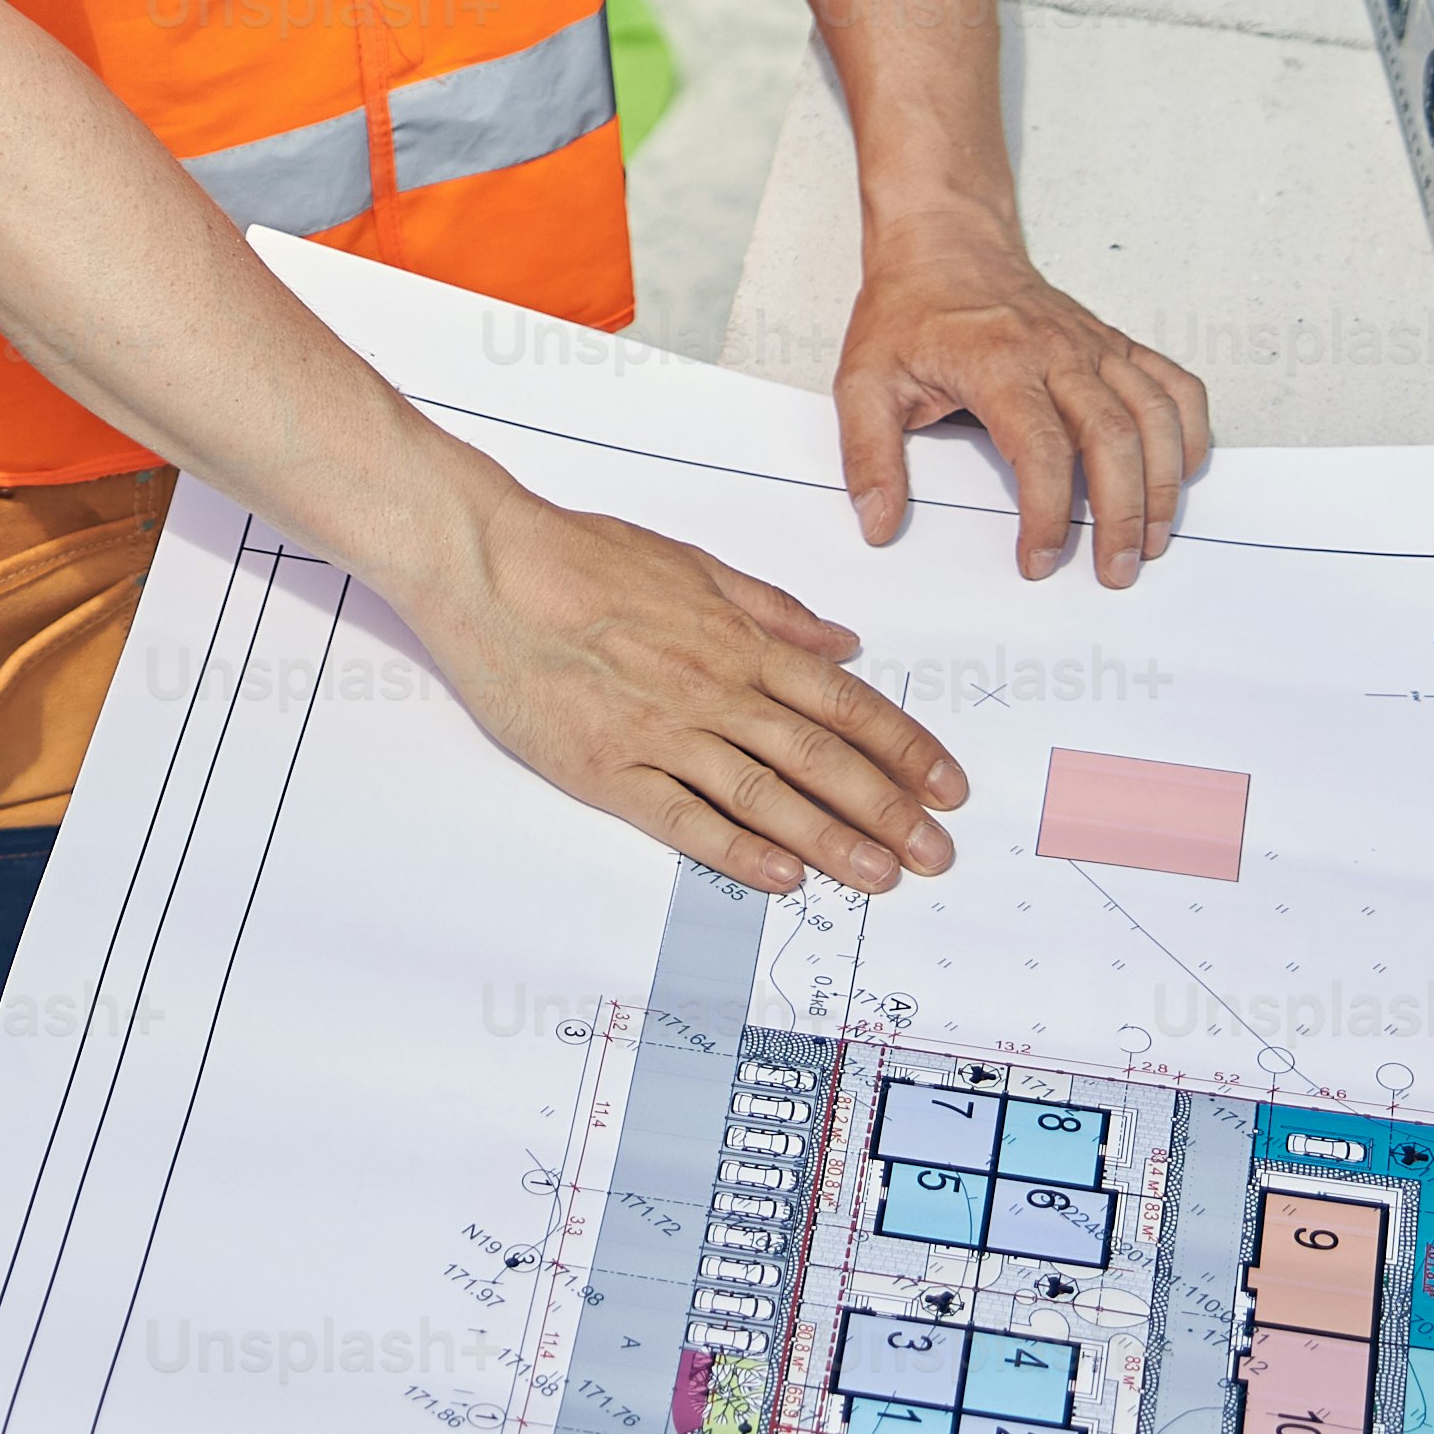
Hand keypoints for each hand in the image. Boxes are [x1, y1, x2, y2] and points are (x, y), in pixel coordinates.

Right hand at [409, 478, 968, 896]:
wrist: (487, 567)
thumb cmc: (580, 555)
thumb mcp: (691, 563)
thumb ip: (771, 608)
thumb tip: (841, 641)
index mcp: (736, 640)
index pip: (843, 702)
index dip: (903, 747)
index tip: (947, 784)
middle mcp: (712, 689)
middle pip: (821, 756)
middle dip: (889, 808)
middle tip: (936, 853)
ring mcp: (660, 733)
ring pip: (765, 795)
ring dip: (830, 840)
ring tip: (881, 876)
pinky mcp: (607, 769)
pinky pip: (684, 818)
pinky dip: (736, 850)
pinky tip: (781, 877)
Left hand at [840, 209, 1210, 581]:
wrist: (944, 245)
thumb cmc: (910, 312)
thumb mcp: (863, 380)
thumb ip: (869, 456)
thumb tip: (878, 522)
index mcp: (997, 363)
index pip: (1040, 449)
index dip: (1047, 513)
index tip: (1038, 560)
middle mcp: (1058, 352)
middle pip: (1112, 438)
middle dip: (1121, 514)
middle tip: (1114, 570)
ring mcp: (1094, 346)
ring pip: (1154, 416)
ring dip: (1162, 483)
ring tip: (1152, 540)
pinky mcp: (1115, 343)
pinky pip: (1173, 384)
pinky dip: (1190, 429)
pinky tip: (1182, 471)